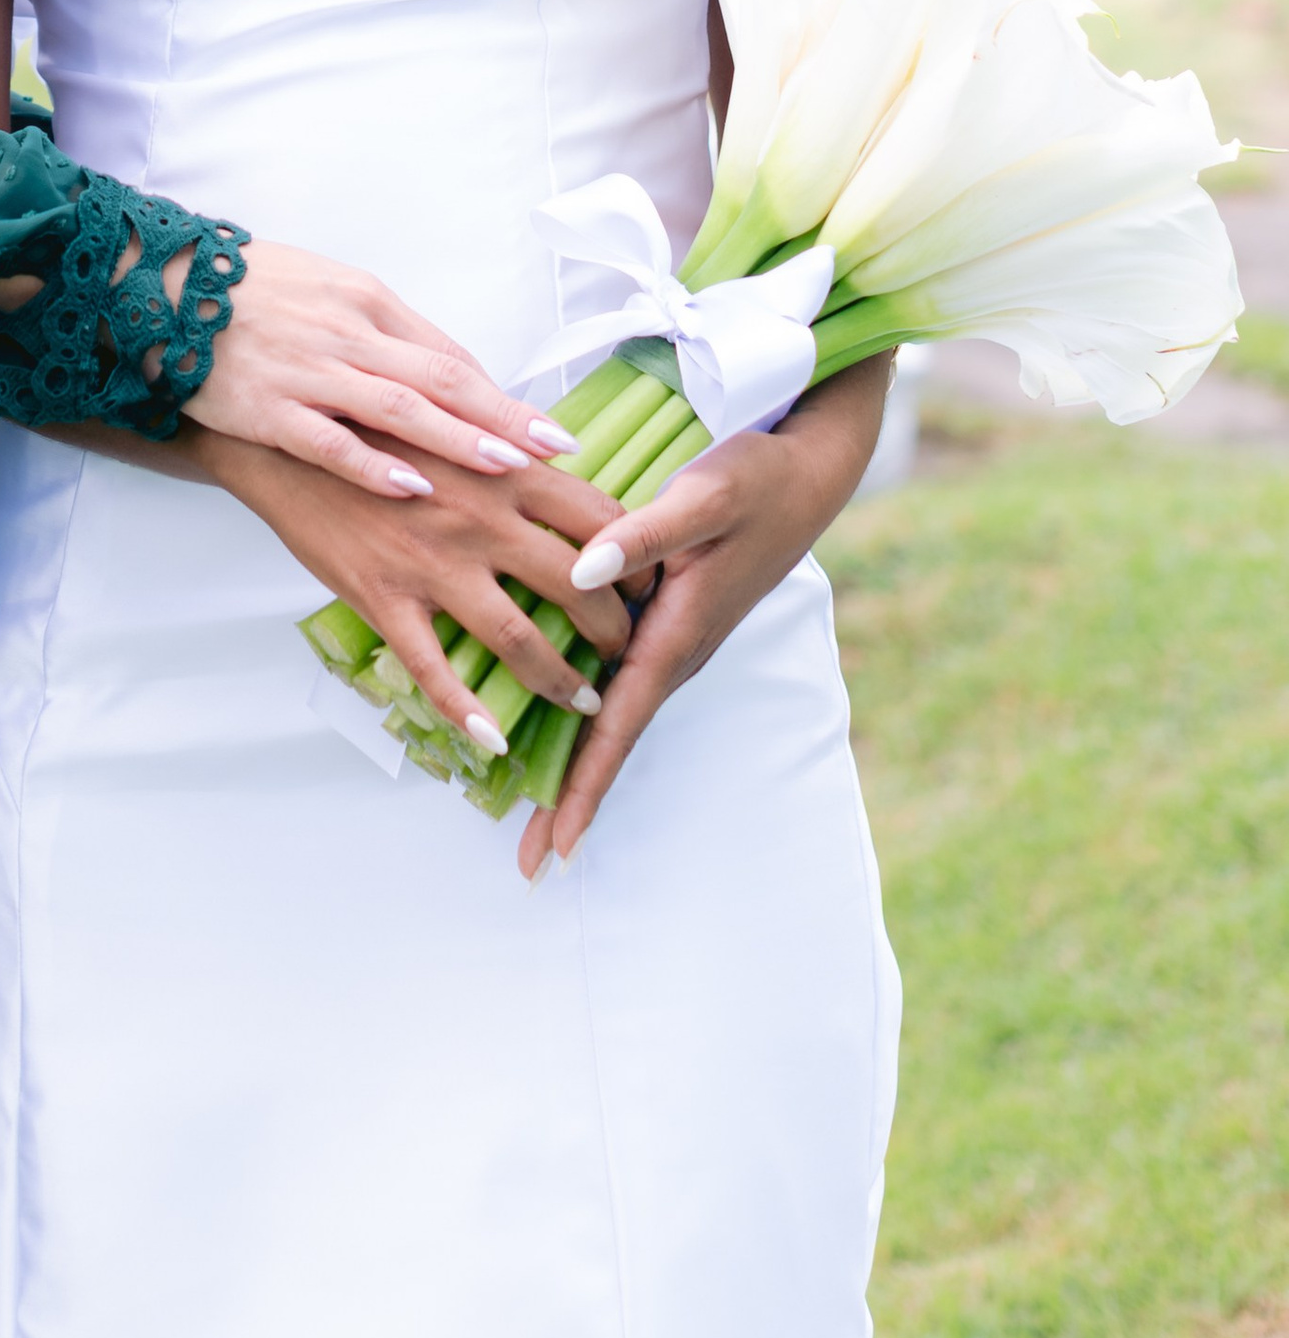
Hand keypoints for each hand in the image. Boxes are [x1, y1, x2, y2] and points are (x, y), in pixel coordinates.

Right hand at [182, 237, 582, 493]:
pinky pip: (328, 439)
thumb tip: (452, 379)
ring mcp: (307, 370)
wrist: (162, 286)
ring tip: (506, 468)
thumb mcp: (330, 292)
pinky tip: (412, 487)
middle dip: (502, 418)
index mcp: (368, 302)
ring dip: (456, 437)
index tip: (548, 433)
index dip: (502, 396)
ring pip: (398, 406)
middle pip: (441, 378)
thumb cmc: (254, 292)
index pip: (450, 355)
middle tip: (553, 451)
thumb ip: (387, 335)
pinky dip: (372, 463)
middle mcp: (347, 332)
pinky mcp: (266, 408)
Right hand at [209, 434, 631, 733]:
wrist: (285, 443)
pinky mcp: (386, 599)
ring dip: (561, 679)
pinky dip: (467, 712)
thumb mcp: (446, 416)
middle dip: (613, 627)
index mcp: (500, 468)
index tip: (645, 581)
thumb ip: (505, 439)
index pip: (599, 518)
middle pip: (577, 584)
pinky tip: (492, 739)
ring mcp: (433, 565)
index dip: (634, 556)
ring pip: (519, 637)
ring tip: (583, 700)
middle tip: (625, 648)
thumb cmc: (369, 424)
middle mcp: (479, 519)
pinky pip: (434, 670)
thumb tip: (559, 453)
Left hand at [517, 352, 895, 879]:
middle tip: (529, 865)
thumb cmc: (754, 479)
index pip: (621, 723)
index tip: (559, 845)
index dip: (586, 785)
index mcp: (678, 631)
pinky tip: (559, 731)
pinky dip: (589, 717)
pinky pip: (620, 679)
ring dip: (580, 768)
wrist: (807, 472)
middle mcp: (675, 649)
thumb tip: (583, 573)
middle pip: (612, 738)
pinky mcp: (671, 619)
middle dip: (572, 801)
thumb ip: (643, 534)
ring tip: (538, 824)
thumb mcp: (702, 494)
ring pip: (615, 714)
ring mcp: (674, 639)